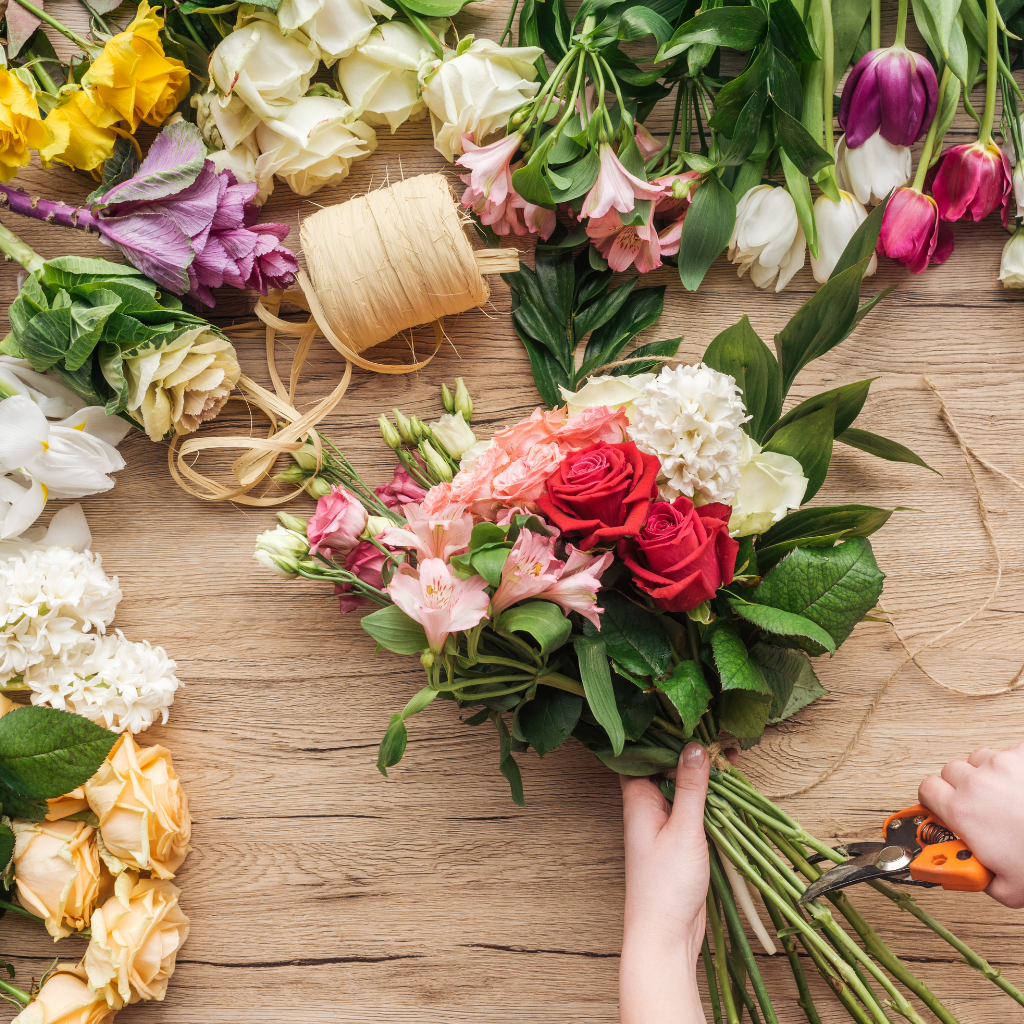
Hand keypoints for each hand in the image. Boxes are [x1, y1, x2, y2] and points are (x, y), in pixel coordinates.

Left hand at [618, 742, 717, 1023]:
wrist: (665, 936)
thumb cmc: (665, 885)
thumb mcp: (684, 829)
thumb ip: (691, 787)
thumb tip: (696, 744)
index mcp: (637, 798)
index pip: (643, 752)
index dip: (664, 731)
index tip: (690, 713)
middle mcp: (647, 805)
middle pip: (666, 766)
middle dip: (691, 748)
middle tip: (722, 732)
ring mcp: (663, 822)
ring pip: (683, 785)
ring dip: (704, 771)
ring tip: (731, 751)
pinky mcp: (679, 838)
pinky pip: (693, 806)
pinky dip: (710, 794)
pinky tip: (729, 784)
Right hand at [919, 742, 1023, 907]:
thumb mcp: (1008, 890)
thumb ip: (975, 878)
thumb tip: (962, 872)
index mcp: (963, 812)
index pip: (927, 790)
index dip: (933, 799)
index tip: (941, 807)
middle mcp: (977, 783)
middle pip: (950, 772)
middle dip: (959, 787)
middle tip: (978, 806)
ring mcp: (1002, 765)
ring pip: (978, 759)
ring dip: (985, 775)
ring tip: (1004, 794)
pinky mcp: (1022, 755)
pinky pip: (1007, 754)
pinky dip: (1012, 767)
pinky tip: (1022, 786)